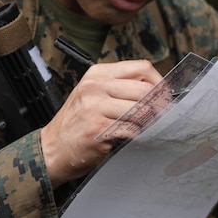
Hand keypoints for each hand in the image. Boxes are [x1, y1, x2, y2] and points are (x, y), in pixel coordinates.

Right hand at [39, 60, 160, 184]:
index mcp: (97, 74)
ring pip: (141, 110)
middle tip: (165, 116)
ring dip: (151, 122)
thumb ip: (120, 88)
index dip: (160, 83)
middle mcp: (95, 87)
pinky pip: (131, 130)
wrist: (51, 149)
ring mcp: (95, 108)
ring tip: (150, 128)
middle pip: (145, 89)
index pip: (141, 68)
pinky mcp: (98, 130)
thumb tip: (157, 91)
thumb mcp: (93, 95)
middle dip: (160, 105)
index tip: (166, 96)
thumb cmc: (76, 124)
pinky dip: (139, 135)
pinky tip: (136, 138)